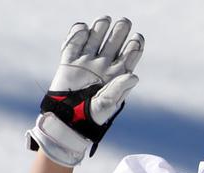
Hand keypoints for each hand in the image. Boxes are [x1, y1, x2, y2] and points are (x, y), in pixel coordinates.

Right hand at [26, 16, 143, 166]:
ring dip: (101, 27)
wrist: (66, 120)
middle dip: (120, 30)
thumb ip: (119, 90)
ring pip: (96, 37)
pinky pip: (74, 42)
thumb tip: (134, 76)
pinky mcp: (69, 61)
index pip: (130, 55)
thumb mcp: (107, 105)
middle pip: (115, 41)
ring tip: (104, 20)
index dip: (135, 45)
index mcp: (117, 75)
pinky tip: (84, 29)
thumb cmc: (90, 117)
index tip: (137, 38)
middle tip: (124, 23)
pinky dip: (78, 33)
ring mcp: (87, 62)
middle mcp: (104, 65)